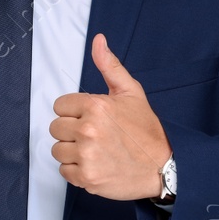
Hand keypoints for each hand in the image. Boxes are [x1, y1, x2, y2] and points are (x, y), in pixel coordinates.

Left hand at [50, 33, 171, 200]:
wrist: (163, 166)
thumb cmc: (146, 130)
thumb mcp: (131, 92)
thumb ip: (110, 66)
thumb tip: (98, 41)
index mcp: (96, 106)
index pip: (60, 106)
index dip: (74, 112)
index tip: (91, 118)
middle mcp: (88, 130)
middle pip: (55, 128)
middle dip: (72, 131)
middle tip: (94, 136)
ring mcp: (87, 155)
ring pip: (57, 150)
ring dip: (72, 152)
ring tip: (95, 150)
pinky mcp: (86, 178)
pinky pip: (63, 171)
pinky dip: (77, 170)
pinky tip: (95, 164)